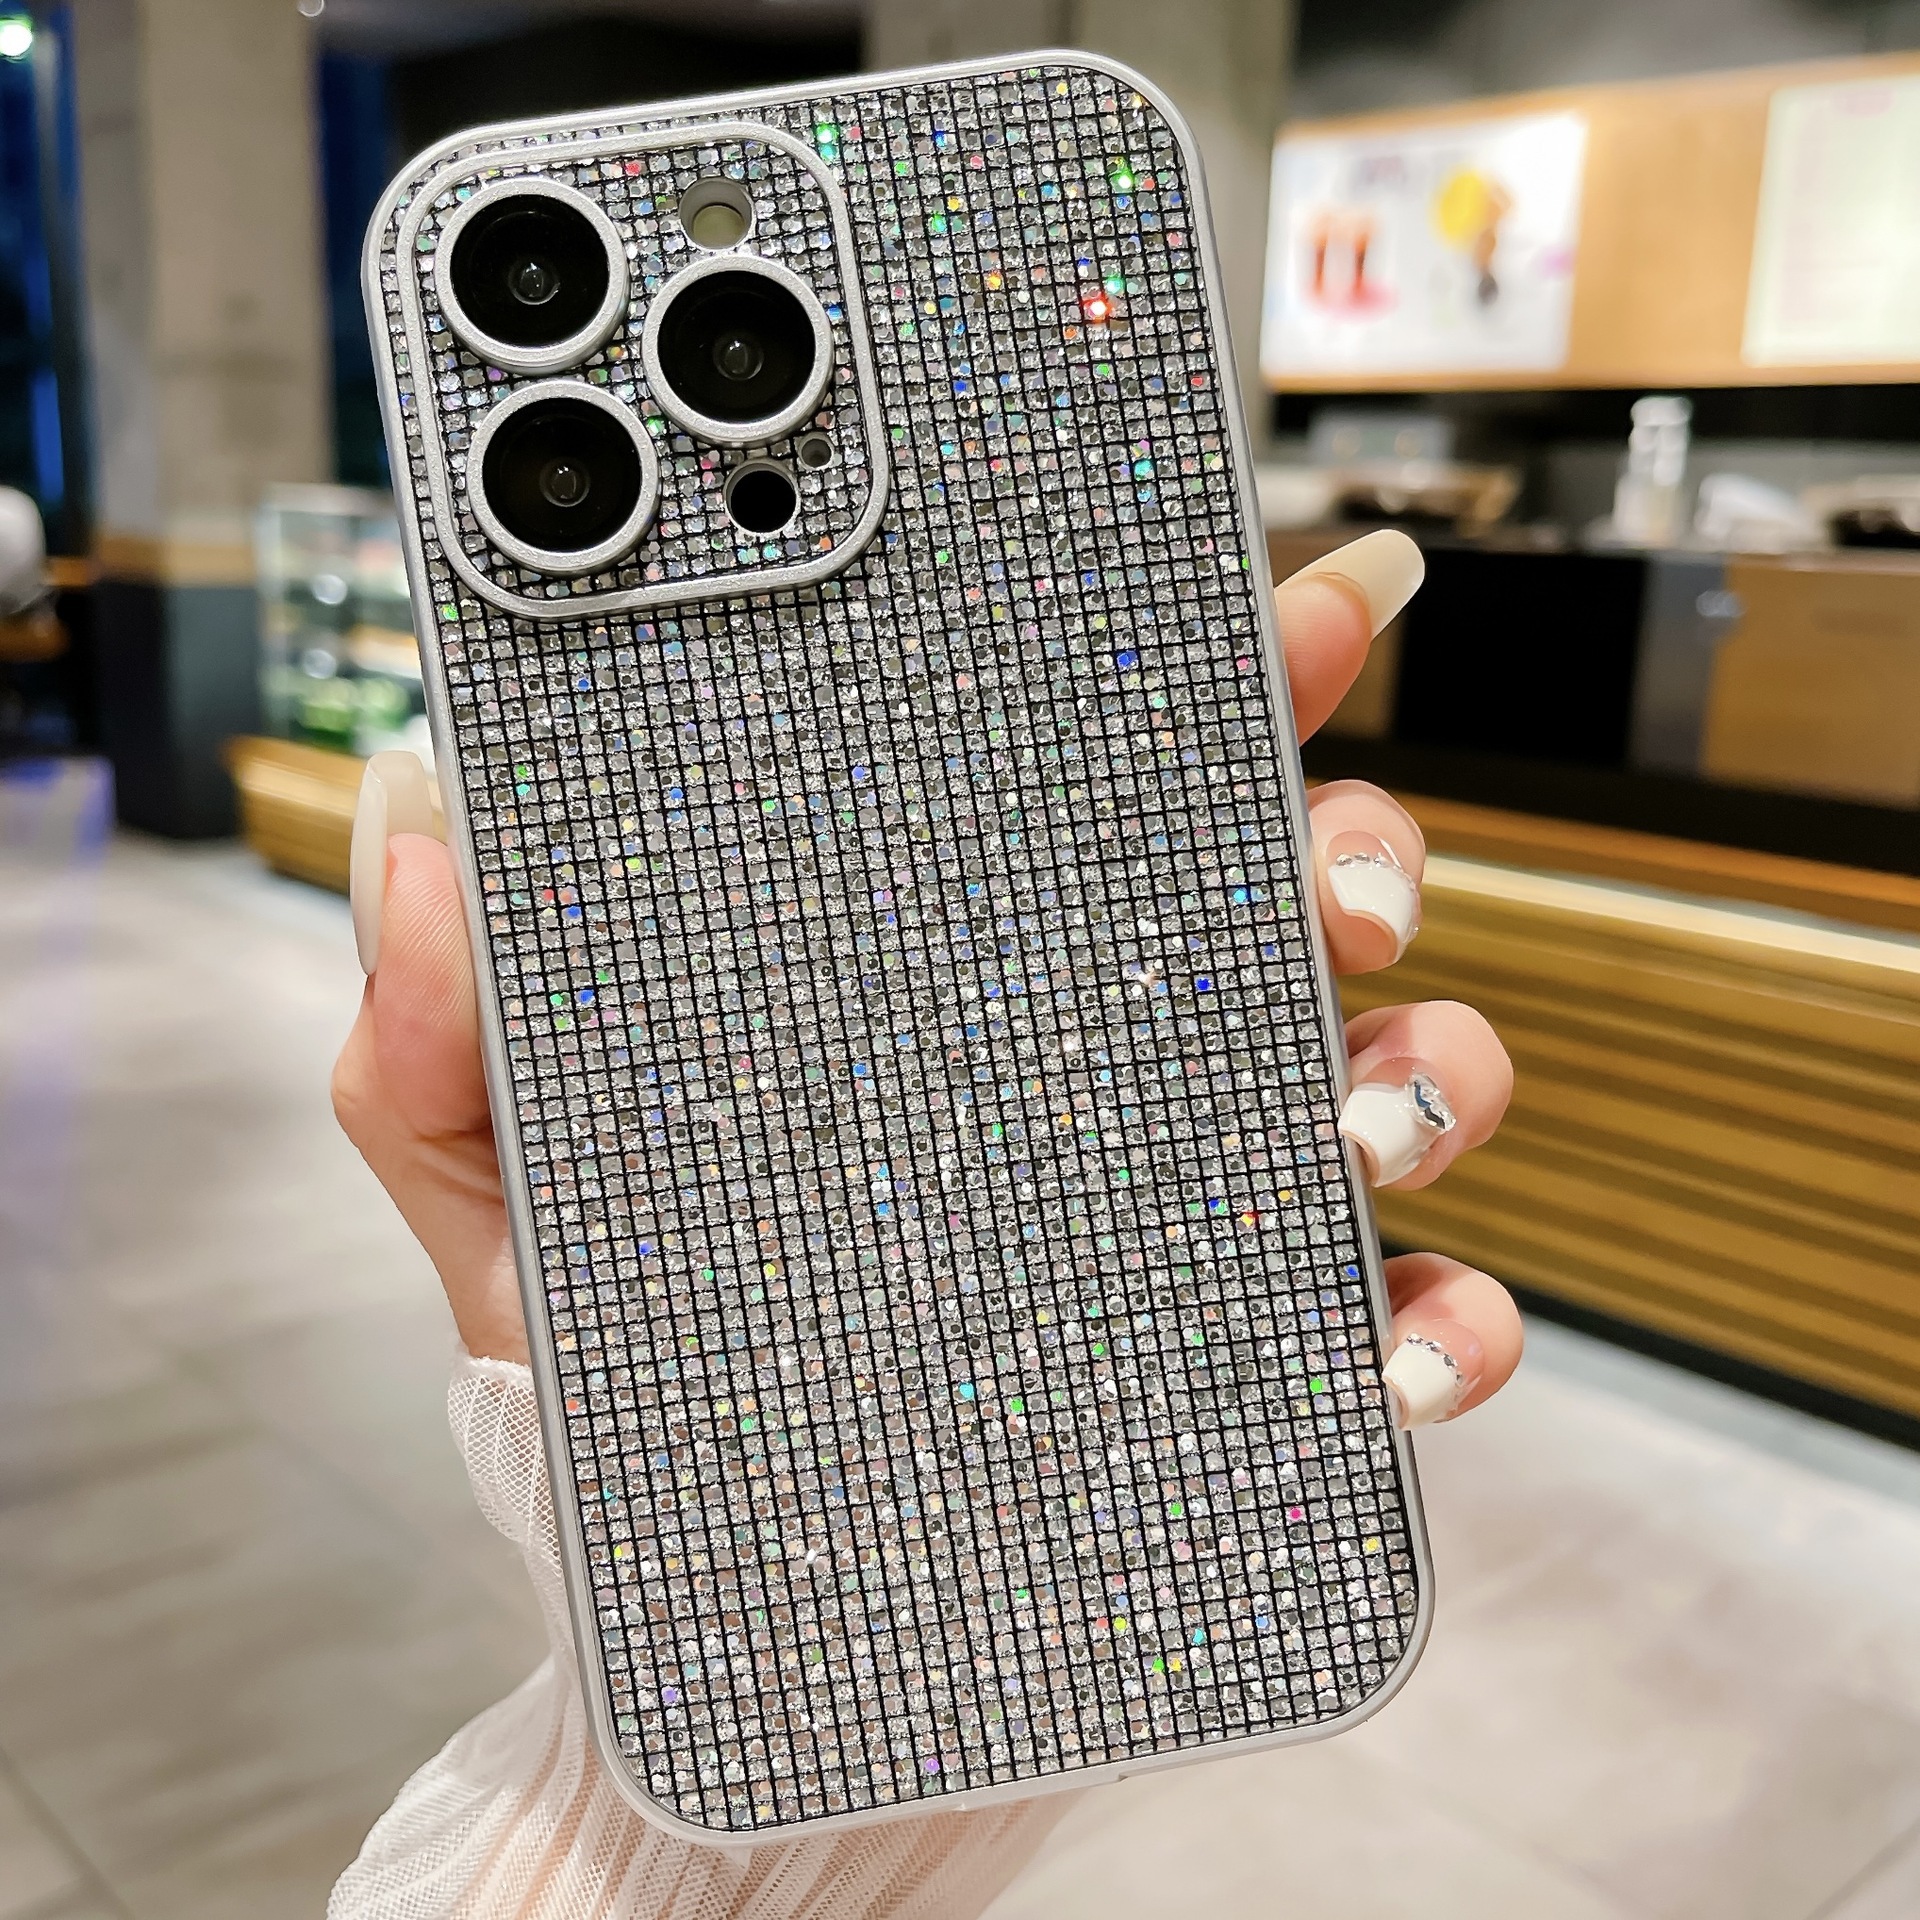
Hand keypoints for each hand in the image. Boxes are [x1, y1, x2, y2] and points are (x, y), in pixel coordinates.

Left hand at [333, 528, 1521, 1423]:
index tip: (1298, 615)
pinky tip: (1403, 1355)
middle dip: (1360, 852)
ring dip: (1431, 1074)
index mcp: (952, 986)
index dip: (1220, 682)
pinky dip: (1453, 1323)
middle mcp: (1098, 1075)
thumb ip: (443, 1029)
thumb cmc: (608, 1378)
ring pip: (1393, 1083)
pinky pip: (1404, 1325)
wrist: (679, 1624)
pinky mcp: (1241, 1375)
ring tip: (1361, 1129)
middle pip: (1290, 904)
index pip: (1100, 794)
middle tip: (1333, 890)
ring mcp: (1187, 1219)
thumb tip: (419, 824)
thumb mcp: (501, 1188)